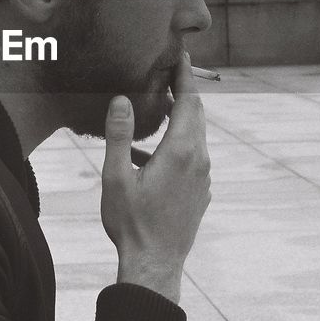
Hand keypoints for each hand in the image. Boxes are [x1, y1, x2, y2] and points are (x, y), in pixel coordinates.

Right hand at [101, 51, 211, 303]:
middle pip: (197, 115)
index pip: (189, 101)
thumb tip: (121, 100)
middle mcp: (200, 160)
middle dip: (183, 93)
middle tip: (166, 75)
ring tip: (155, 110)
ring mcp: (203, 178)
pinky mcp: (200, 193)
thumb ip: (119, 135)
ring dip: (179, 120)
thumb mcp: (116, 176)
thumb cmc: (132, 223)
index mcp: (181, 151)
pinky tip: (149, 155)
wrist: (155, 265)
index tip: (179, 55)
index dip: (184, 76)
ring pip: (195, 137)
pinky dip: (177, 144)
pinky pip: (193, 158)